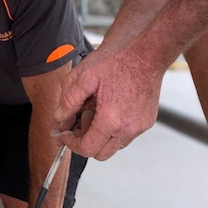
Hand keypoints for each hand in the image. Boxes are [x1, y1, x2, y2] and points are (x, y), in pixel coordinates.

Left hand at [52, 42, 164, 159]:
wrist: (146, 54)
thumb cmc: (118, 61)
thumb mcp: (84, 77)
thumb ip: (69, 101)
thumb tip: (60, 118)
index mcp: (112, 120)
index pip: (87, 148)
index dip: (71, 143)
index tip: (65, 135)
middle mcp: (128, 129)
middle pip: (101, 153)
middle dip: (85, 141)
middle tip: (78, 122)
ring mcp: (140, 127)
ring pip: (114, 145)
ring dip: (100, 135)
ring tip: (95, 110)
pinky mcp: (147, 122)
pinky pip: (126, 135)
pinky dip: (113, 129)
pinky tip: (108, 108)